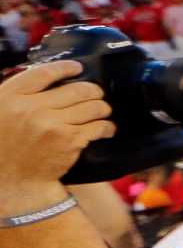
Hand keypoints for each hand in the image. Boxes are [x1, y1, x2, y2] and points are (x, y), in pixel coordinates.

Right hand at [0, 61, 114, 206]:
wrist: (11, 179)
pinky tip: (106, 128)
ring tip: (102, 111)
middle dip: (93, 90)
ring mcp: (52, 125)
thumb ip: (19, 94)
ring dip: (102, 108)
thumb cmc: (4, 144)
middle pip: (77, 89)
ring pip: (93, 106)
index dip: (65, 68)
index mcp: (10, 97)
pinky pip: (99, 126)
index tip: (77, 68)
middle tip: (95, 94)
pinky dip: (107, 127)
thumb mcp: (0, 111)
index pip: (43, 73)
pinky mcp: (70, 141)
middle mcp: (32, 108)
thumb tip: (50, 79)